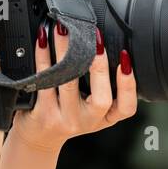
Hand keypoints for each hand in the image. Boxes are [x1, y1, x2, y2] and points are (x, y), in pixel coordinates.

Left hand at [11, 21, 138, 152]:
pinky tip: (42, 41)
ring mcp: (65, 119)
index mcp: (104, 117)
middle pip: (101, 99)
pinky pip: (44, 82)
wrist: (38, 138)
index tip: (125, 61)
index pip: (127, 108)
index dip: (129, 86)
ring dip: (66, 52)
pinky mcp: (43, 114)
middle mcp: (87, 121)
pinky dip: (43, 58)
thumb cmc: (67, 116)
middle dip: (100, 66)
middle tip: (95, 39)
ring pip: (68, 84)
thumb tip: (102, 45)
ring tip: (64, 30)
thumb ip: (103, 87)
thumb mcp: (91, 110)